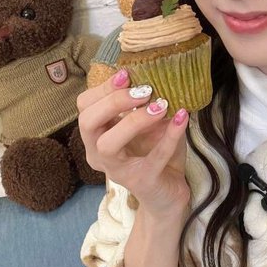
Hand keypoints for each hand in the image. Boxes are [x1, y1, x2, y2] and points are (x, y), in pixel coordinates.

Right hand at [77, 69, 189, 217]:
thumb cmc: (154, 152)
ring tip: (160, 105)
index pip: (85, 107)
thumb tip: (154, 75)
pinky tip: (182, 117)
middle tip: (143, 91)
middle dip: (112, 102)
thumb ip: (144, 103)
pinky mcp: (142, 182)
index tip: (127, 74)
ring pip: (108, 144)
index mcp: (97, 136)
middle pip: (87, 123)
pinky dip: (169, 135)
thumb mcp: (148, 123)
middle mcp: (99, 154)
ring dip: (133, 121)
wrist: (168, 192)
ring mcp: (117, 170)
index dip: (103, 88)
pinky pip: (154, 157)